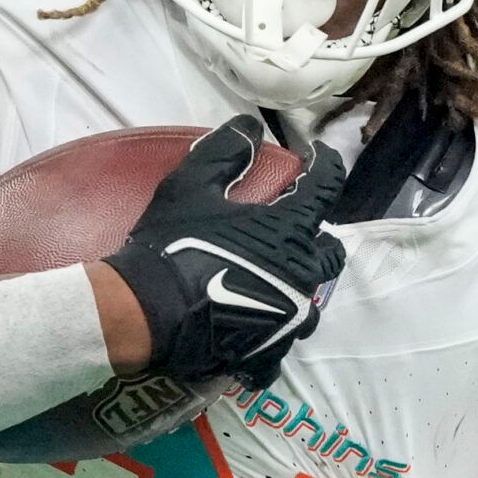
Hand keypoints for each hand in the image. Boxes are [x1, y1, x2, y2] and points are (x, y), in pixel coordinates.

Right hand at [103, 116, 344, 387]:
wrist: (146, 314)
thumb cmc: (173, 245)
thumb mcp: (191, 186)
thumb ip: (225, 152)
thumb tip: (251, 125)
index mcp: (290, 231)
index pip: (326, 187)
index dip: (326, 165)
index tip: (319, 156)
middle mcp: (302, 275)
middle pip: (330, 253)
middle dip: (319, 238)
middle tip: (297, 231)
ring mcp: (289, 318)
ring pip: (313, 301)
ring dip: (300, 286)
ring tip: (279, 280)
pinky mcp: (270, 352)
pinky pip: (283, 343)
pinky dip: (274, 331)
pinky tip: (257, 326)